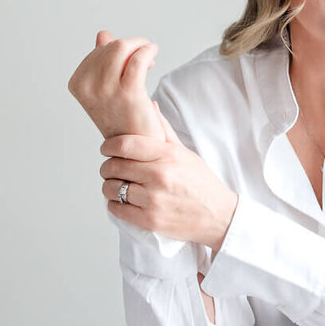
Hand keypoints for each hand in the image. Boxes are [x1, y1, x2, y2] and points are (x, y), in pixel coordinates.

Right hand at [68, 30, 164, 139]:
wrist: (137, 147)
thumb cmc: (124, 116)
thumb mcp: (107, 87)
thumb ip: (103, 60)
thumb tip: (102, 35)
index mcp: (77, 84)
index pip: (100, 51)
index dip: (118, 50)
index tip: (131, 59)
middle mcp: (86, 87)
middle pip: (112, 47)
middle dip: (131, 46)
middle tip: (145, 55)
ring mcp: (106, 91)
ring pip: (123, 48)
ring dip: (140, 45)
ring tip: (150, 52)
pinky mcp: (128, 94)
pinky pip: (138, 59)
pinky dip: (147, 51)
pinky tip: (153, 52)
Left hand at [100, 103, 237, 251]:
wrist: (218, 215)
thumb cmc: (201, 183)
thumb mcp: (185, 152)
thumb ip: (164, 130)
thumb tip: (150, 105)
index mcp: (168, 155)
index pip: (125, 145)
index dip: (109, 146)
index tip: (106, 149)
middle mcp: (159, 175)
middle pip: (113, 166)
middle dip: (108, 167)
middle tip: (112, 169)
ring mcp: (154, 199)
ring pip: (111, 188)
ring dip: (110, 186)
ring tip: (119, 185)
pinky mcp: (149, 220)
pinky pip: (116, 208)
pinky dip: (115, 204)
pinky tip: (124, 200)